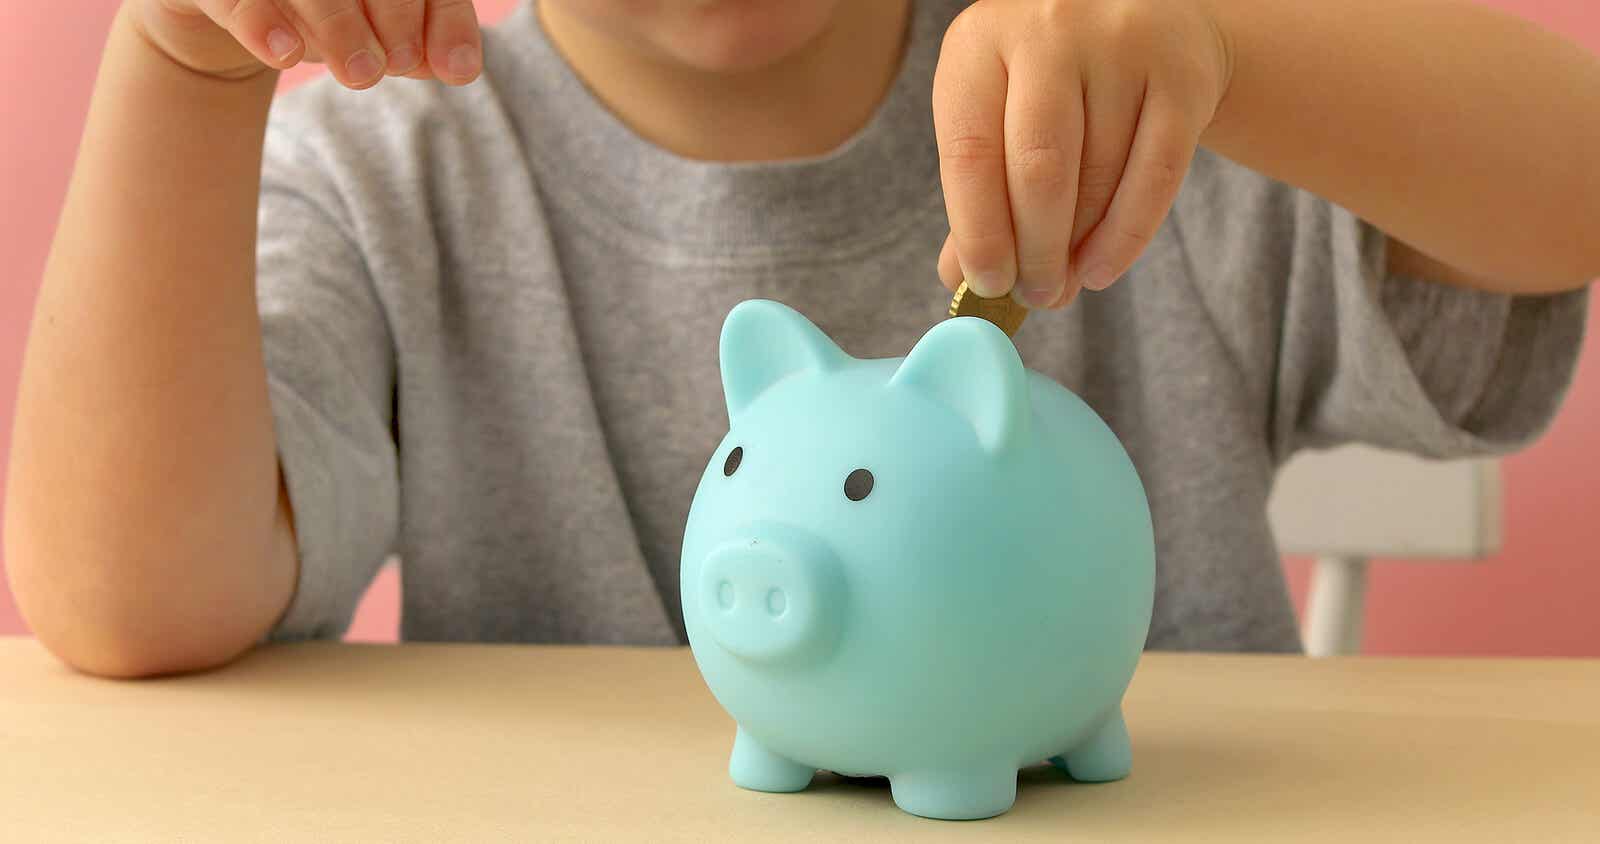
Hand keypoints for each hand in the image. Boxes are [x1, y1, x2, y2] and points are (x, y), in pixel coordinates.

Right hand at [129, 0, 482, 87]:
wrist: (237, 9)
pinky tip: (285, 53)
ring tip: (362, 75)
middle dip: (394, 17)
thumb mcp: (377, 29)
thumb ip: (418, 45)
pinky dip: (260, 20)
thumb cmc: (327, 14)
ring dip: (338, 24)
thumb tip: (456, 67)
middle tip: (399, 70)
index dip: (444, 17)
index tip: (457, 70)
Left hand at [932, 0, 1230, 307]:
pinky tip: (1102, 269)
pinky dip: (1126, 236)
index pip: (970, 153)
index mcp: (982, 42)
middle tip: (1036, 297)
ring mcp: (1121, 47)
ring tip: (1066, 284)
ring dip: (1079, 248)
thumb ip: (978, 190)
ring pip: (1099, 176)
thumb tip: (961, 279)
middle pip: (1039, 170)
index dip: (978, 233)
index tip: (987, 287)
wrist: (1148, 14)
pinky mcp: (1182, 74)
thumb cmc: (1052, 79)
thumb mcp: (998, 112)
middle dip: (1035, 252)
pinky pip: (1154, 176)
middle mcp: (1050, 33)